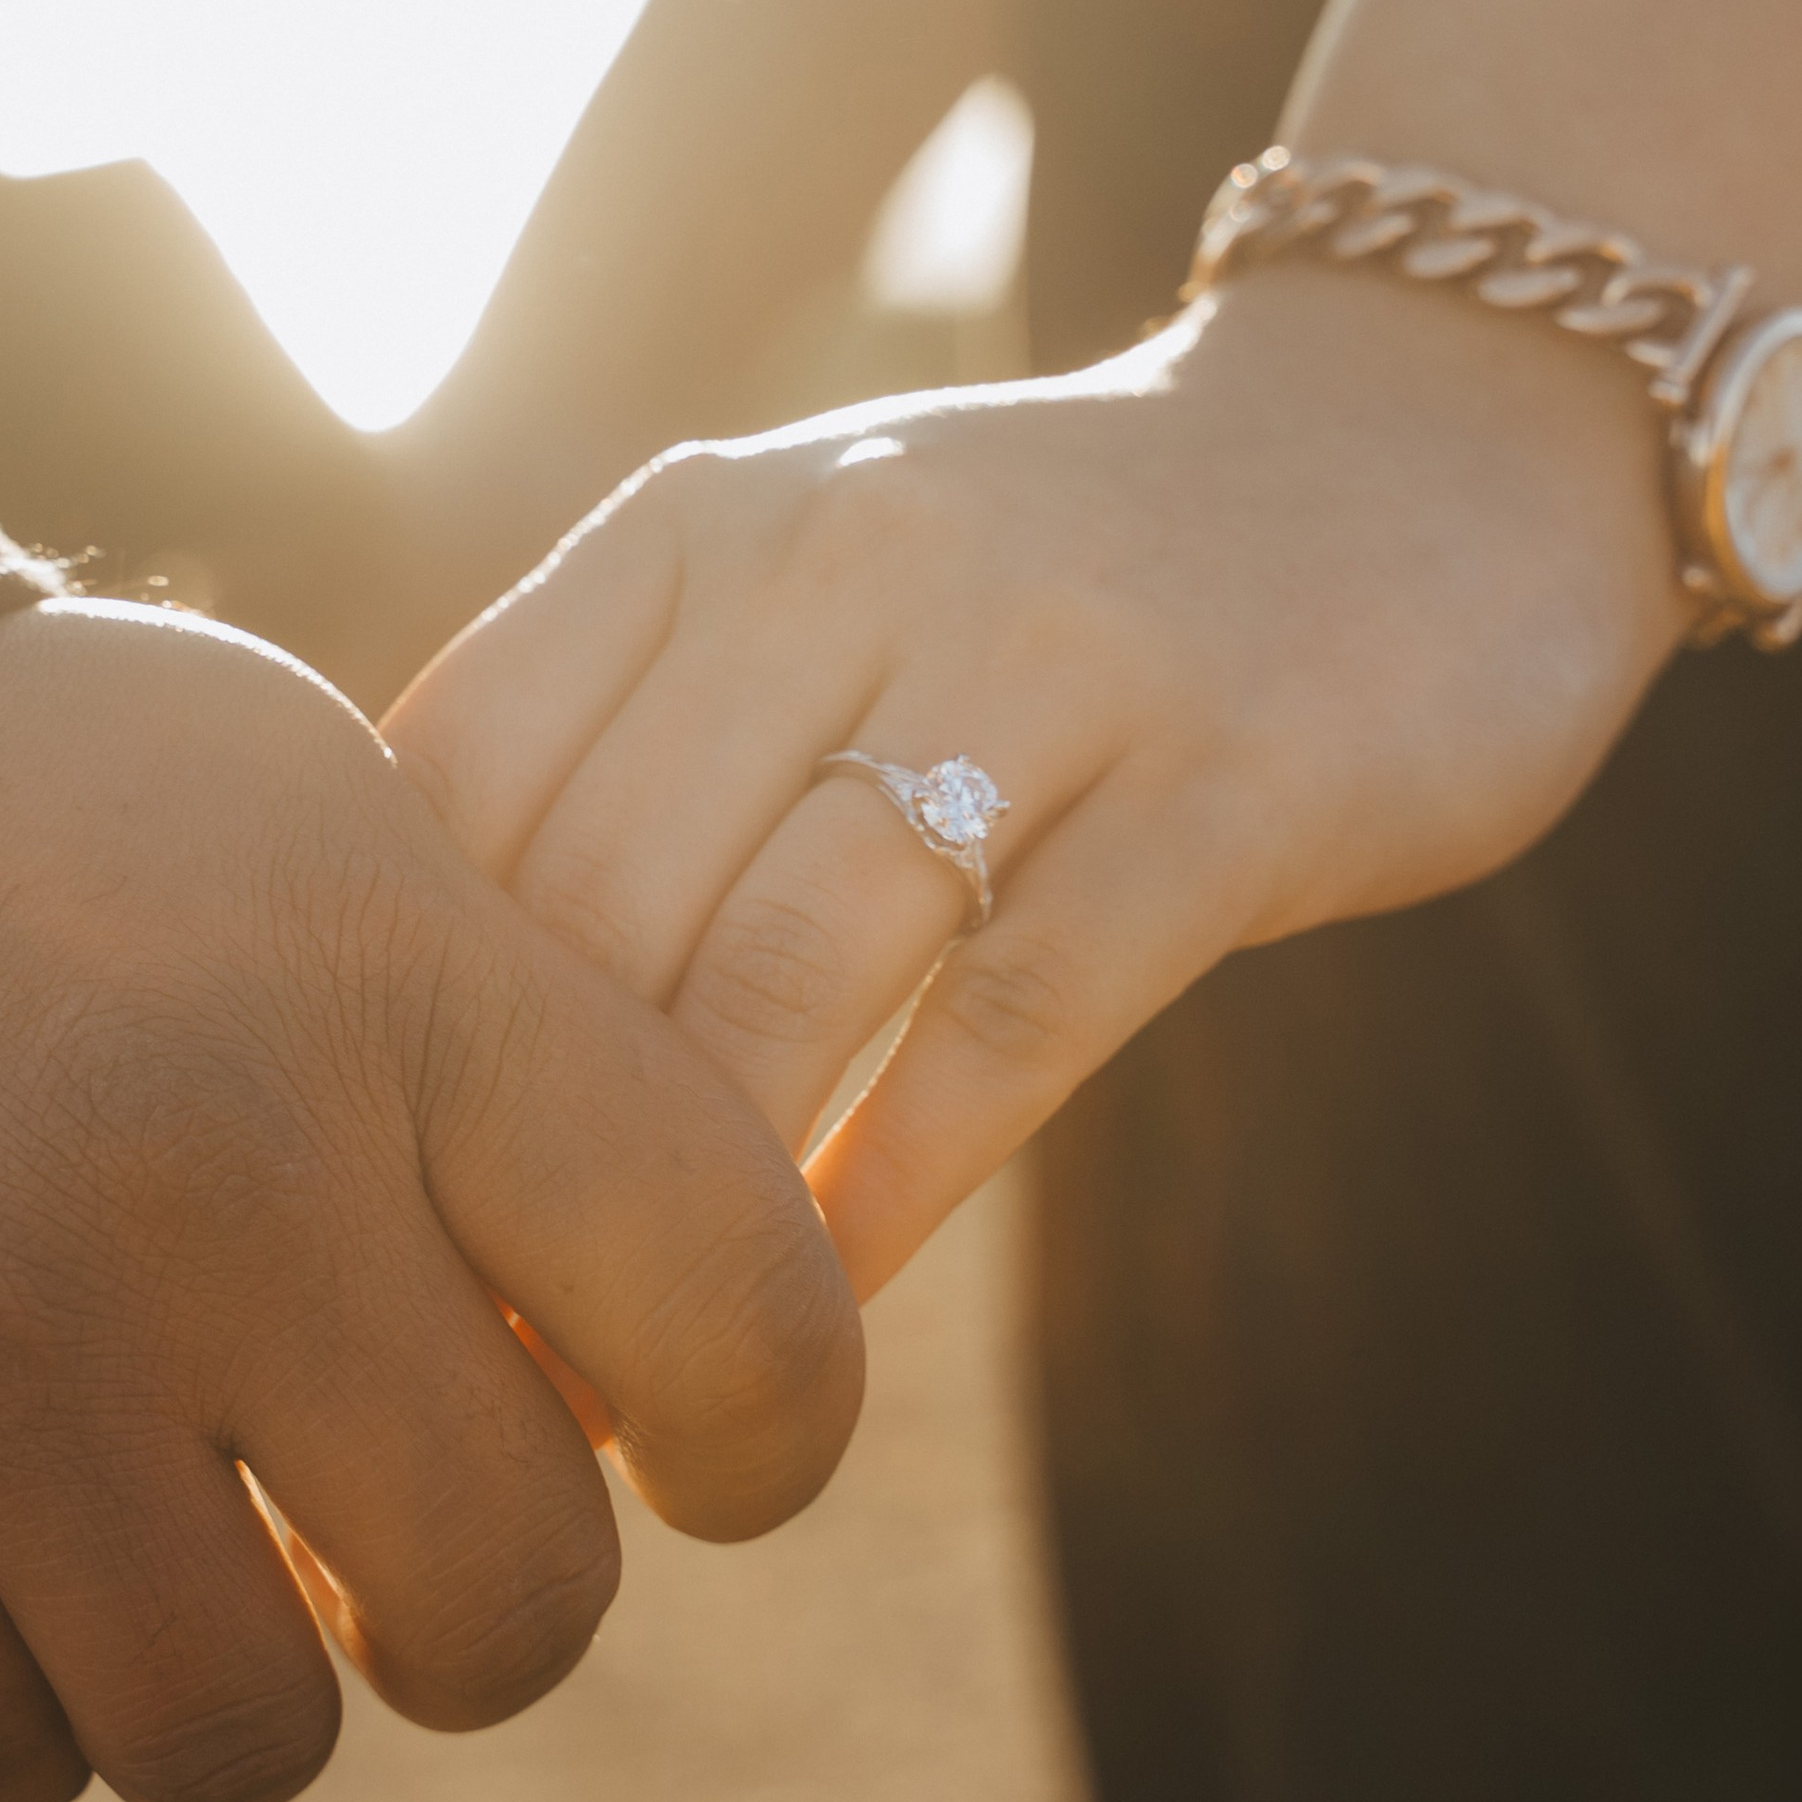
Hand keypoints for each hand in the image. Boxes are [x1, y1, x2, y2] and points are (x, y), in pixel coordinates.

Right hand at [0, 602, 858, 1801]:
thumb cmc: (22, 793)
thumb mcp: (320, 823)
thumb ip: (512, 1067)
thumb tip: (692, 1359)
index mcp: (386, 976)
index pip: (743, 1312)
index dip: (774, 1439)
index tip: (705, 1454)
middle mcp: (197, 1168)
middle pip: (512, 1603)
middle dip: (492, 1600)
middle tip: (407, 1512)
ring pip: (240, 1740)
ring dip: (247, 1677)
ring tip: (187, 1532)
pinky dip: (21, 1702)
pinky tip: (2, 1553)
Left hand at [386, 268, 1691, 1295]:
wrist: (1424, 439)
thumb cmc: (1048, 574)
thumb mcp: (801, 577)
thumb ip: (615, 735)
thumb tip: (384, 1004)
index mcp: (699, 521)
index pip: (454, 778)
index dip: (389, 1009)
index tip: (377, 1192)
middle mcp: (844, 556)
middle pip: (595, 899)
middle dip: (522, 1144)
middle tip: (490, 1341)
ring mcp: (1048, 658)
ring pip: (782, 967)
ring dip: (698, 1197)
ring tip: (653, 1363)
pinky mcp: (1230, 780)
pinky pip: (1010, 1019)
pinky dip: (897, 1177)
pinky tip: (832, 1289)